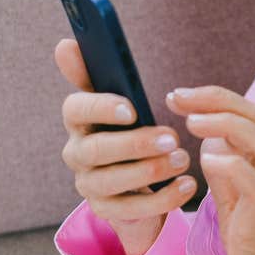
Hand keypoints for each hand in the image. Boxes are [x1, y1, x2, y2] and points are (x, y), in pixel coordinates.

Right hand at [55, 38, 195, 254]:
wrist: (138, 178)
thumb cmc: (131, 127)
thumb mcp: (121, 99)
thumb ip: (98, 72)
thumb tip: (66, 44)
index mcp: (80, 119)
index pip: (76, 108)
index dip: (101, 107)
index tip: (132, 108)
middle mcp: (78, 152)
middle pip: (97, 149)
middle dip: (136, 144)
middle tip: (172, 138)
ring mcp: (89, 184)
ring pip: (113, 180)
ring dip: (151, 171)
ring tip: (183, 159)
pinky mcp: (107, 210)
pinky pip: (131, 210)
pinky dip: (162, 199)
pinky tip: (187, 186)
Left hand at [166, 85, 254, 254]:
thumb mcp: (236, 207)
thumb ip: (228, 175)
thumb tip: (213, 144)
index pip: (252, 116)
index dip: (218, 99)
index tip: (181, 96)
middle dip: (219, 99)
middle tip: (178, 96)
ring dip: (226, 124)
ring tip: (191, 120)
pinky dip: (232, 166)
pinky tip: (206, 162)